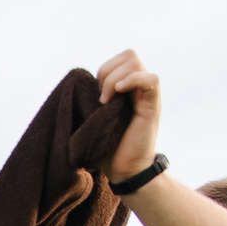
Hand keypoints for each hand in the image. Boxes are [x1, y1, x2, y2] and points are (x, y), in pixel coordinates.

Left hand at [93, 49, 161, 185]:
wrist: (124, 170)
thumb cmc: (107, 148)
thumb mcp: (94, 119)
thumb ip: (90, 99)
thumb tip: (73, 84)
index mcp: (128, 88)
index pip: (122, 58)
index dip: (106, 68)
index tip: (95, 94)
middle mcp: (140, 88)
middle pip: (129, 55)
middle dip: (108, 71)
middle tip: (101, 98)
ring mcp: (147, 96)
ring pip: (136, 63)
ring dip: (115, 78)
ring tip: (106, 102)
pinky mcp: (153, 107)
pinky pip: (152, 80)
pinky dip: (133, 80)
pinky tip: (118, 94)